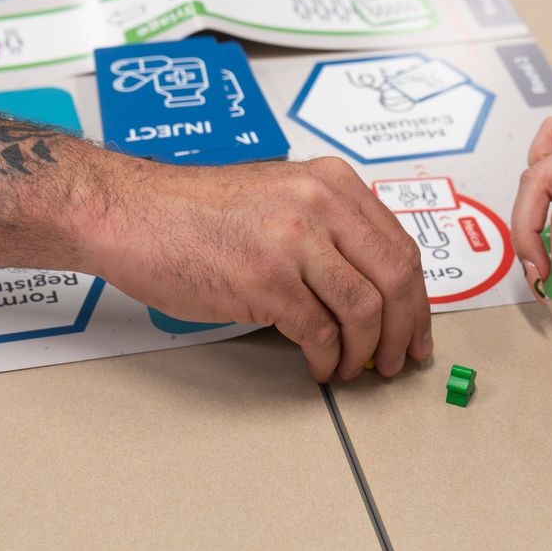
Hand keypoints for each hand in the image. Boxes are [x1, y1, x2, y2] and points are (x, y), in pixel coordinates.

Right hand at [80, 154, 431, 382]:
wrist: (133, 212)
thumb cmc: (196, 210)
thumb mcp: (281, 196)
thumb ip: (328, 227)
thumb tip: (372, 285)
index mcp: (332, 182)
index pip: (401, 246)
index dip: (417, 299)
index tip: (417, 329)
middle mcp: (321, 205)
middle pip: (396, 278)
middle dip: (405, 330)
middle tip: (399, 358)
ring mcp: (295, 242)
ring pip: (364, 311)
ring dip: (367, 352)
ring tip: (353, 368)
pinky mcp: (266, 282)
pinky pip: (320, 333)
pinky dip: (328, 360)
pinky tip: (320, 367)